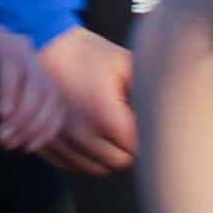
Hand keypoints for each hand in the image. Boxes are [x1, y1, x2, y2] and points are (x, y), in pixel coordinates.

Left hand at [0, 24, 72, 155]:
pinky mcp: (44, 85)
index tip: (0, 117)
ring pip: (50, 96)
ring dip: (35, 126)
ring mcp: (36, 65)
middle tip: (0, 140)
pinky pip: (55, 107)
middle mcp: (21, 48)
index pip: (10, 62)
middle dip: (22, 116)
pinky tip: (28, 145)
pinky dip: (46, 128)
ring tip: (8, 144)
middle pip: (36, 81)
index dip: (9, 90)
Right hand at [36, 24, 136, 171]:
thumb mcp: (124, 64)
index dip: (146, 138)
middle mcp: (81, 135)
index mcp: (105, 116)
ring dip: (106, 155)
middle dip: (128, 147)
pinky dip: (84, 157)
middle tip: (128, 124)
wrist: (41, 44)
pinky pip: (73, 165)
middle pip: (119, 162)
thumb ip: (148, 93)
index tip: (143, 122)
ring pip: (96, 168)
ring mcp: (61, 141)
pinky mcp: (46, 143)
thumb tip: (171, 116)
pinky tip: (88, 134)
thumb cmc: (86, 52)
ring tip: (107, 129)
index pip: (138, 149)